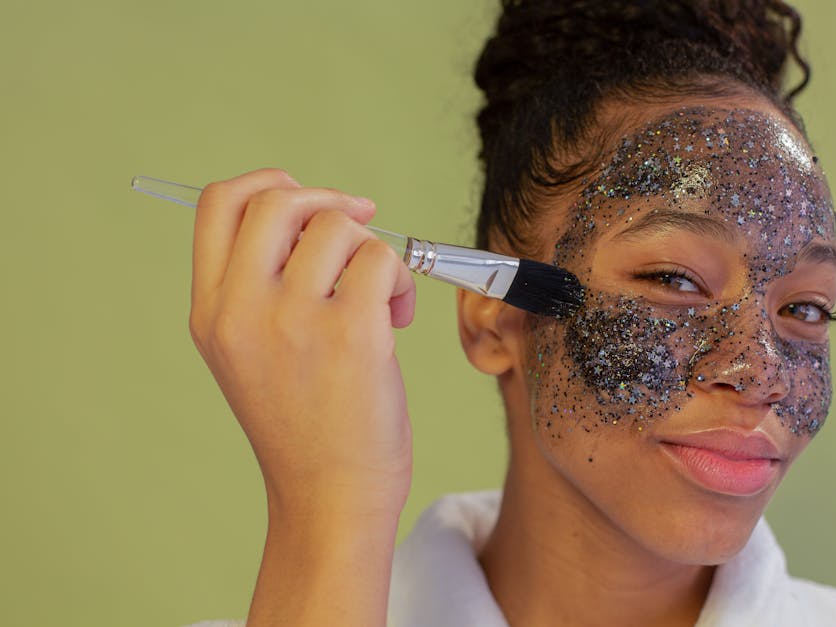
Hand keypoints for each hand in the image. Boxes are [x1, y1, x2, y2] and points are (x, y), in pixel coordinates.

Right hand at [188, 168, 416, 520]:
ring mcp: (293, 321)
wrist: (330, 498)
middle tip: (359, 231)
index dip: (267, 183)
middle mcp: (241, 312)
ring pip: (338, 226)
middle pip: (277, 199)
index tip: (308, 199)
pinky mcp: (351, 333)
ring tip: (382, 296)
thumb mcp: (252, 355)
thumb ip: (263, 285)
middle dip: (327, 203)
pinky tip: (399, 315)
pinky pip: (381, 258)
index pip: (218, 205)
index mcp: (211, 313)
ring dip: (373, 250)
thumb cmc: (305, 425)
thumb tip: (320, 214)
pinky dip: (399, 276)